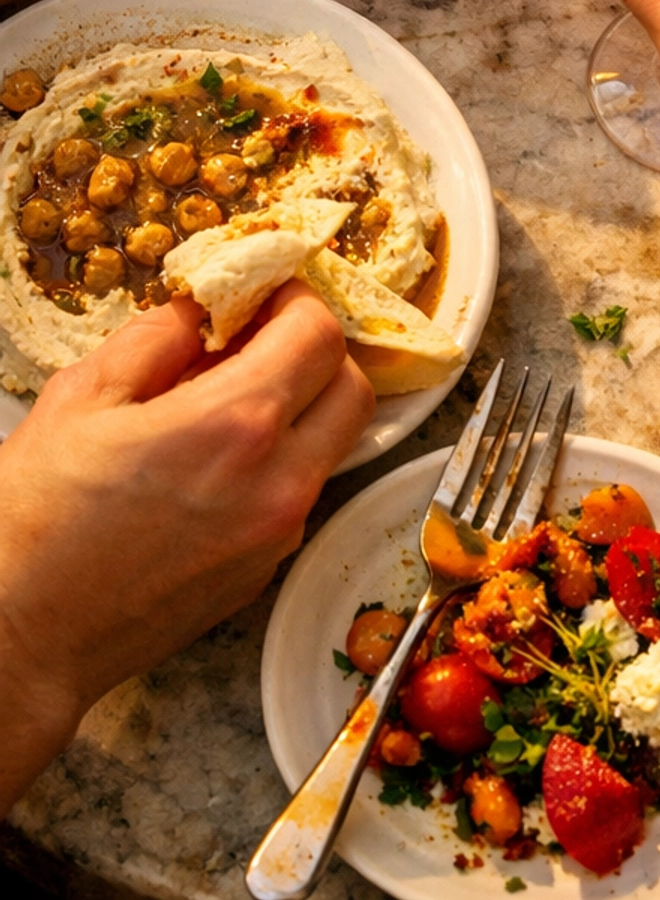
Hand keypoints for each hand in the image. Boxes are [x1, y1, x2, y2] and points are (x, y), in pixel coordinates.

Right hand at [0, 282, 372, 805]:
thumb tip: (202, 311)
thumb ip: (158, 338)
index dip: (294, 300)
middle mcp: (277, 483)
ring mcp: (276, 536)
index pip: (320, 333)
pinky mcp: (262, 573)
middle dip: (314, 352)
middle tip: (257, 341)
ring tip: (223, 403)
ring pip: (331, 445)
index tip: (262, 295)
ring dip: (299, 410)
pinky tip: (212, 462)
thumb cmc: (34, 520)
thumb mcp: (83, 397)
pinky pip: (298, 494)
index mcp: (236, 425)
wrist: (19, 639)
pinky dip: (277, 462)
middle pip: (352, 388)